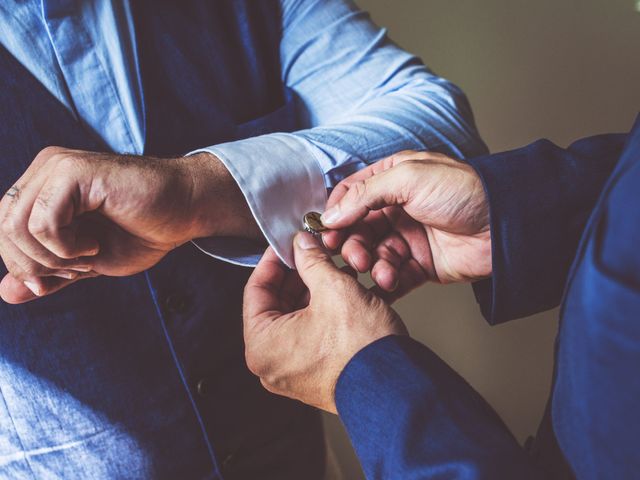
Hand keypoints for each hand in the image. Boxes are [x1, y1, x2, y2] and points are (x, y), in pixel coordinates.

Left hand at [0, 147, 258, 302]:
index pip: (2, 228)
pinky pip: (43, 223)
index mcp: (43, 186)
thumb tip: (5, 293)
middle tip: (78, 267)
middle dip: (34, 264)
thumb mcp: (87, 262)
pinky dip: (66, 247)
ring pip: (17, 227)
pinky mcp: (75, 172)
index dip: (20, 263)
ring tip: (88, 255)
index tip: (59, 278)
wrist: (185, 212)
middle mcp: (45, 169)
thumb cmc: (143, 231)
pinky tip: (94, 244)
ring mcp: (58, 167)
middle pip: (2, 227)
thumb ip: (48, 273)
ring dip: (53, 257)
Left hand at [243, 231, 406, 412]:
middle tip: (313, 253)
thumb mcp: (334, 289)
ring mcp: (293, 373)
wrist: (398, 390)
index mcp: (263, 345)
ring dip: (314, 292)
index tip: (288, 244)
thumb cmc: (362, 349)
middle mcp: (272, 364)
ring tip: (335, 271)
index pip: (255, 289)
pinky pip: (310, 336)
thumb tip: (302, 244)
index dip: (274, 260)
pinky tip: (344, 293)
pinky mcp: (315, 377)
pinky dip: (324, 313)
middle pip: (276, 304)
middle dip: (298, 275)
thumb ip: (312, 261)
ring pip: (296, 319)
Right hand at [321, 151, 490, 301]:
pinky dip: (386, 281)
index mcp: (393, 180)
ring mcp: (408, 237)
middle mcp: (397, 208)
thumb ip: (365, 194)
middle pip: (357, 228)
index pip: (352, 194)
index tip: (325, 230)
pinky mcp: (419, 264)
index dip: (336, 212)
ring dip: (370, 263)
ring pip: (372, 253)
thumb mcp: (409, 178)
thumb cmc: (463, 192)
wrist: (503, 226)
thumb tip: (331, 214)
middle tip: (352, 255)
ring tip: (379, 270)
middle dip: (351, 243)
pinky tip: (388, 282)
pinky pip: (393, 275)